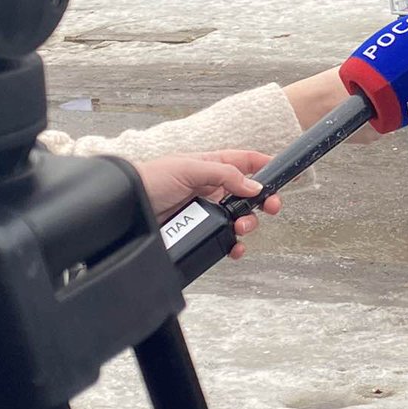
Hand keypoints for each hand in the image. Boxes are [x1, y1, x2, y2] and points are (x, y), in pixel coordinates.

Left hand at [134, 150, 283, 259]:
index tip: (284, 175)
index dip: (266, 166)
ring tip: (242, 227)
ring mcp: (206, 211)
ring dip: (248, 224)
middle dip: (263, 201)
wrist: (123, 210)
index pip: (245, 161)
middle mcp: (211, 188)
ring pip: (239, 218)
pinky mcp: (198, 232)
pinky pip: (223, 239)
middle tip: (271, 208)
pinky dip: (233, 245)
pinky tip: (235, 247)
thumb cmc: (148, 180)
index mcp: (211, 165)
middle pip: (248, 194)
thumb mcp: (188, 169)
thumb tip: (253, 185)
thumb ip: (223, 174)